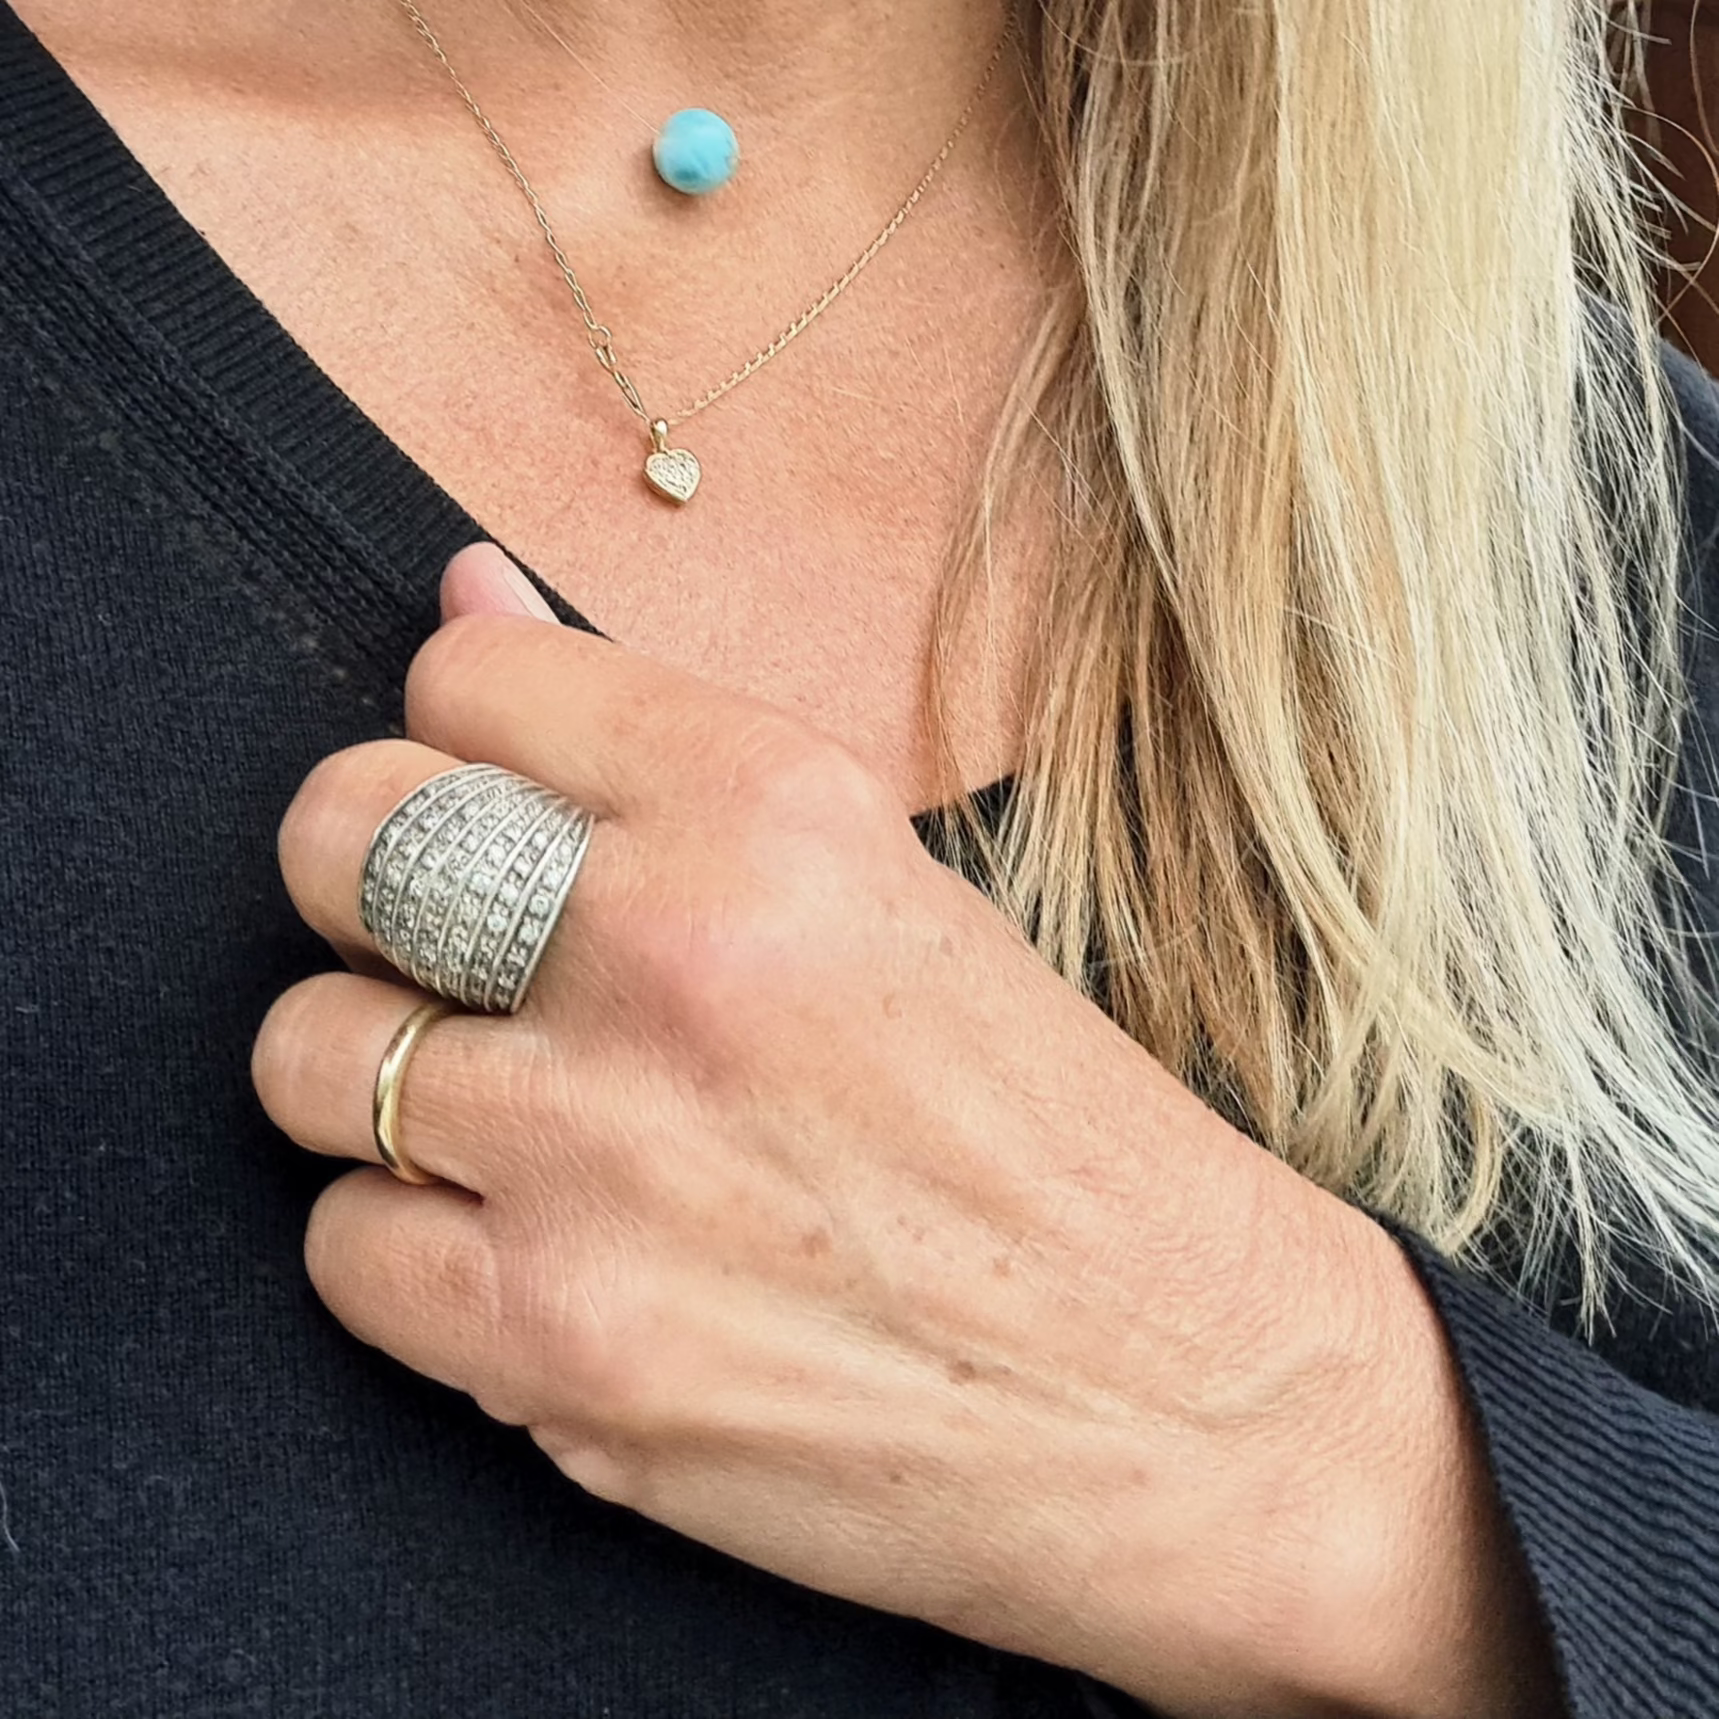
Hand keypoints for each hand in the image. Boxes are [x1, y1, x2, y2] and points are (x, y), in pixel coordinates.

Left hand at [253, 545, 1556, 1717]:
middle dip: (366, 889)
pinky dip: (413, 1253)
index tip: (498, 811)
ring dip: (385, 1086)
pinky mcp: (559, 1348)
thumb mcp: (897, 899)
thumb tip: (469, 594)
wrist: (1201, 1402)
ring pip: (308, 1055)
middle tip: (455, 958)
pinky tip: (534, 1257)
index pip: (466, 682)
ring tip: (511, 1127)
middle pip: (341, 841)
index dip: (461, 746)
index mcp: (777, 810)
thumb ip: (660, 758)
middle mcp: (675, 953)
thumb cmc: (1066, 1144)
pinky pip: (346, 1249)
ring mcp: (600, 1156)